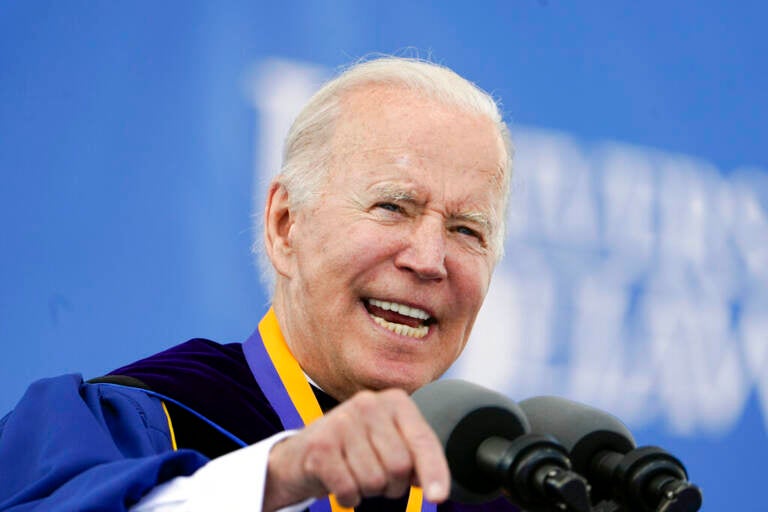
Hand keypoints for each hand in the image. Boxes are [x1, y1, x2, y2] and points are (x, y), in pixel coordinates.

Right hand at [262, 388, 449, 510]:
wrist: (299, 455)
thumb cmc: (353, 451)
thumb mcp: (389, 445)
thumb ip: (415, 458)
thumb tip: (435, 486)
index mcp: (394, 401)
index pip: (423, 440)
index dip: (434, 471)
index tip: (438, 497)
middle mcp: (369, 403)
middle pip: (400, 465)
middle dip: (392, 485)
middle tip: (377, 478)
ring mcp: (342, 421)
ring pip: (375, 481)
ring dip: (368, 491)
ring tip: (354, 475)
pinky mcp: (320, 446)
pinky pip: (350, 489)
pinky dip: (348, 497)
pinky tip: (339, 484)